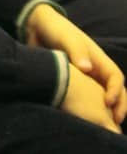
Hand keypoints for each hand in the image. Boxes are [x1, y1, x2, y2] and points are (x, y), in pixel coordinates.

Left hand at [27, 3, 126, 122]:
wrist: (35, 27)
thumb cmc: (54, 29)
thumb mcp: (66, 38)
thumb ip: (76, 52)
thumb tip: (87, 69)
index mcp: (98, 58)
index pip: (116, 77)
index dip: (116, 91)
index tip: (107, 103)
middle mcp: (94, 69)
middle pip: (114, 90)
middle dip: (118, 106)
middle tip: (113, 123)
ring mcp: (84, 77)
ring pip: (100, 96)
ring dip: (103, 111)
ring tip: (99, 126)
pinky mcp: (71, 82)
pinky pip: (84, 98)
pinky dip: (86, 109)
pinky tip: (80, 120)